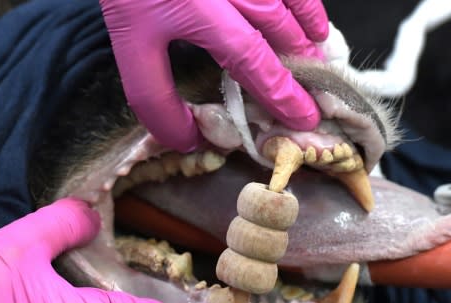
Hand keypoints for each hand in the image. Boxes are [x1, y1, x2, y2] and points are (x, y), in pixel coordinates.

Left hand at [99, 0, 328, 151]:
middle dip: (301, 65)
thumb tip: (188, 140)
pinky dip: (304, 1)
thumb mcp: (130, 44)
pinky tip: (311, 19)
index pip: (251, 59)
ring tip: (320, 57)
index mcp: (199, 10)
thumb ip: (155, 97)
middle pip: (278, 28)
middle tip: (319, 95)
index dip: (280, 93)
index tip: (303, 117)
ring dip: (308, 30)